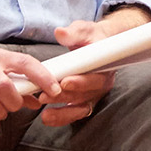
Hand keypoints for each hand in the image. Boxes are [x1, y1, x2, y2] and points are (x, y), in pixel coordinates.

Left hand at [39, 5, 150, 126]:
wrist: (98, 46)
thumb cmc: (91, 38)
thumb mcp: (84, 31)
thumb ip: (73, 33)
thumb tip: (60, 32)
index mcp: (105, 66)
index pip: (95, 77)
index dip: (81, 81)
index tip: (65, 82)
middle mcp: (102, 83)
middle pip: (86, 94)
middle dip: (65, 96)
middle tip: (45, 96)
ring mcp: (94, 94)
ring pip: (81, 107)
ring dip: (63, 112)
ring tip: (45, 115)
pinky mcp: (84, 101)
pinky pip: (75, 113)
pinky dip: (62, 118)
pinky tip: (47, 119)